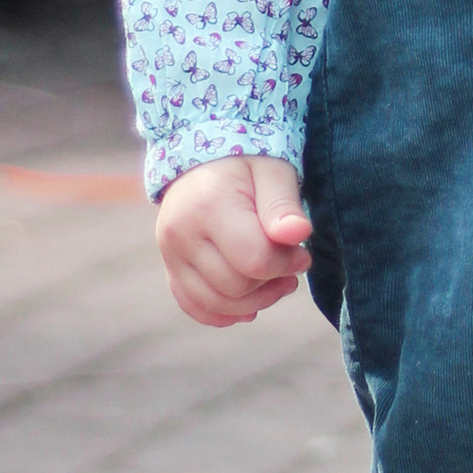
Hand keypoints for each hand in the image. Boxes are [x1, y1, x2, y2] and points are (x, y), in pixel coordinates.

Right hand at [156, 153, 311, 326]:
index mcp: (209, 206)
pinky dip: (223, 313)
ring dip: (254, 302)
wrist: (203, 160)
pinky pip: (193, 306)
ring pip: (216, 304)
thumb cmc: (247, 163)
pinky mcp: (170, 266)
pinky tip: (249, 305)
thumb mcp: (273, 172)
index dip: (286, 264)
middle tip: (291, 263)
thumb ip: (283, 205)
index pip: (254, 259)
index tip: (302, 253)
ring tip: (275, 280)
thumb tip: (299, 234)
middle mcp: (181, 233)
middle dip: (271, 282)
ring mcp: (170, 253)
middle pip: (235, 287)